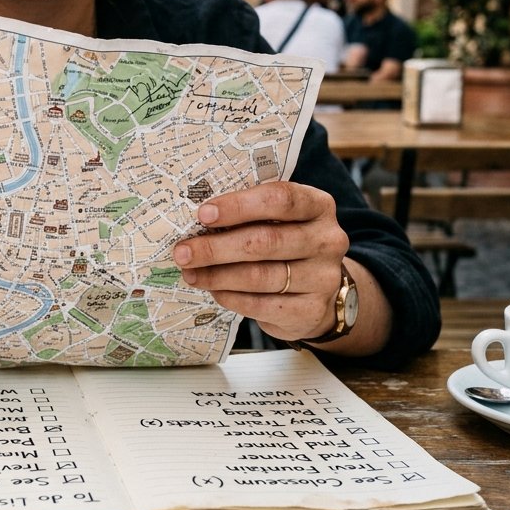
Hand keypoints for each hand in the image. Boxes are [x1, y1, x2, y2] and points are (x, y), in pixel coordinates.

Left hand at [173, 182, 348, 341]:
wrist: (321, 291)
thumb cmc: (288, 243)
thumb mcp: (279, 220)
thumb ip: (250, 214)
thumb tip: (198, 219)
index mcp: (318, 205)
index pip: (280, 199)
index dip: (239, 206)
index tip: (203, 214)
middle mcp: (327, 240)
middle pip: (265, 241)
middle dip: (216, 247)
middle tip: (183, 251)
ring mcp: (323, 277)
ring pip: (261, 276)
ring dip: (218, 275)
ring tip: (191, 273)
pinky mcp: (311, 310)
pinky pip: (262, 304)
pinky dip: (232, 298)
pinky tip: (214, 291)